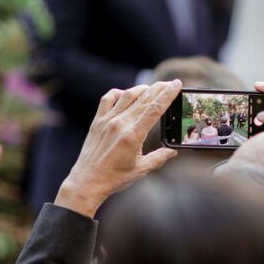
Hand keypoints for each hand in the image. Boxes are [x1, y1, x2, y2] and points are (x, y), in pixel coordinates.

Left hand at [55, 80, 180, 217]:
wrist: (86, 181)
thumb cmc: (114, 178)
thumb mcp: (141, 169)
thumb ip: (159, 157)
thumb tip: (172, 151)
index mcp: (133, 135)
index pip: (155, 109)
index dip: (167, 94)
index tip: (176, 84)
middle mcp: (120, 123)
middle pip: (144, 99)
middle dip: (159, 88)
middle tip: (170, 82)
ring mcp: (107, 120)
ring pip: (127, 95)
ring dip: (142, 89)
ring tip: (152, 87)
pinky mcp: (97, 121)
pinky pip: (108, 99)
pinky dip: (118, 93)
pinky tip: (126, 94)